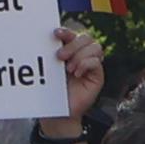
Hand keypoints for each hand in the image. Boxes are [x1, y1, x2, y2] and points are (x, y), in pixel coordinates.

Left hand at [47, 20, 105, 134]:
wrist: (58, 112)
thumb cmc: (50, 90)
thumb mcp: (48, 69)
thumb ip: (49, 53)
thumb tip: (47, 37)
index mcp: (69, 50)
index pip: (73, 34)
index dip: (67, 31)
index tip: (55, 33)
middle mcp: (82, 55)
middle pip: (86, 37)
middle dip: (73, 44)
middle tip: (59, 56)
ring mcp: (91, 65)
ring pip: (95, 47)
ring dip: (80, 55)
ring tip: (69, 68)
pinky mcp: (97, 76)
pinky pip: (97, 62)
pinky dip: (86, 64)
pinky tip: (76, 74)